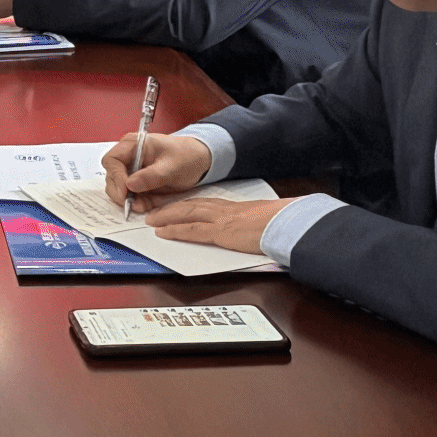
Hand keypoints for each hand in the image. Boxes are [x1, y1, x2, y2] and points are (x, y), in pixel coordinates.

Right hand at [100, 131, 211, 206]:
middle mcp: (128, 157)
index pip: (112, 160)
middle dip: (120, 192)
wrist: (199, 161)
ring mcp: (132, 171)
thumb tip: (130, 184)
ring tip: (144, 205)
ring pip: (118, 189)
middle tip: (132, 204)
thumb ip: (152, 175)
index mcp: (133, 145)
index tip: (126, 192)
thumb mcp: (172, 166)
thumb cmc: (186, 156)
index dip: (116, 177)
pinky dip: (138, 203)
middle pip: (111, 176)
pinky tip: (150, 204)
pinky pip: (131, 196)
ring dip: (129, 200)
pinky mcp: (138, 183)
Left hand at [144, 196, 291, 254]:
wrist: (286, 222)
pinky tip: (163, 233)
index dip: (181, 204)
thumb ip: (243, 222)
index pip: (199, 203)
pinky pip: (192, 230)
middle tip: (150, 210)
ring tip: (150, 220)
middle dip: (167, 207)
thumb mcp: (255, 219)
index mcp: (229, 207)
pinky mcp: (221, 231)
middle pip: (187, 206)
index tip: (167, 205)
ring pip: (185, 214)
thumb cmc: (276, 222)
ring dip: (165, 217)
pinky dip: (175, 230)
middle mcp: (221, 210)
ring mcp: (219, 220)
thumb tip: (240, 228)